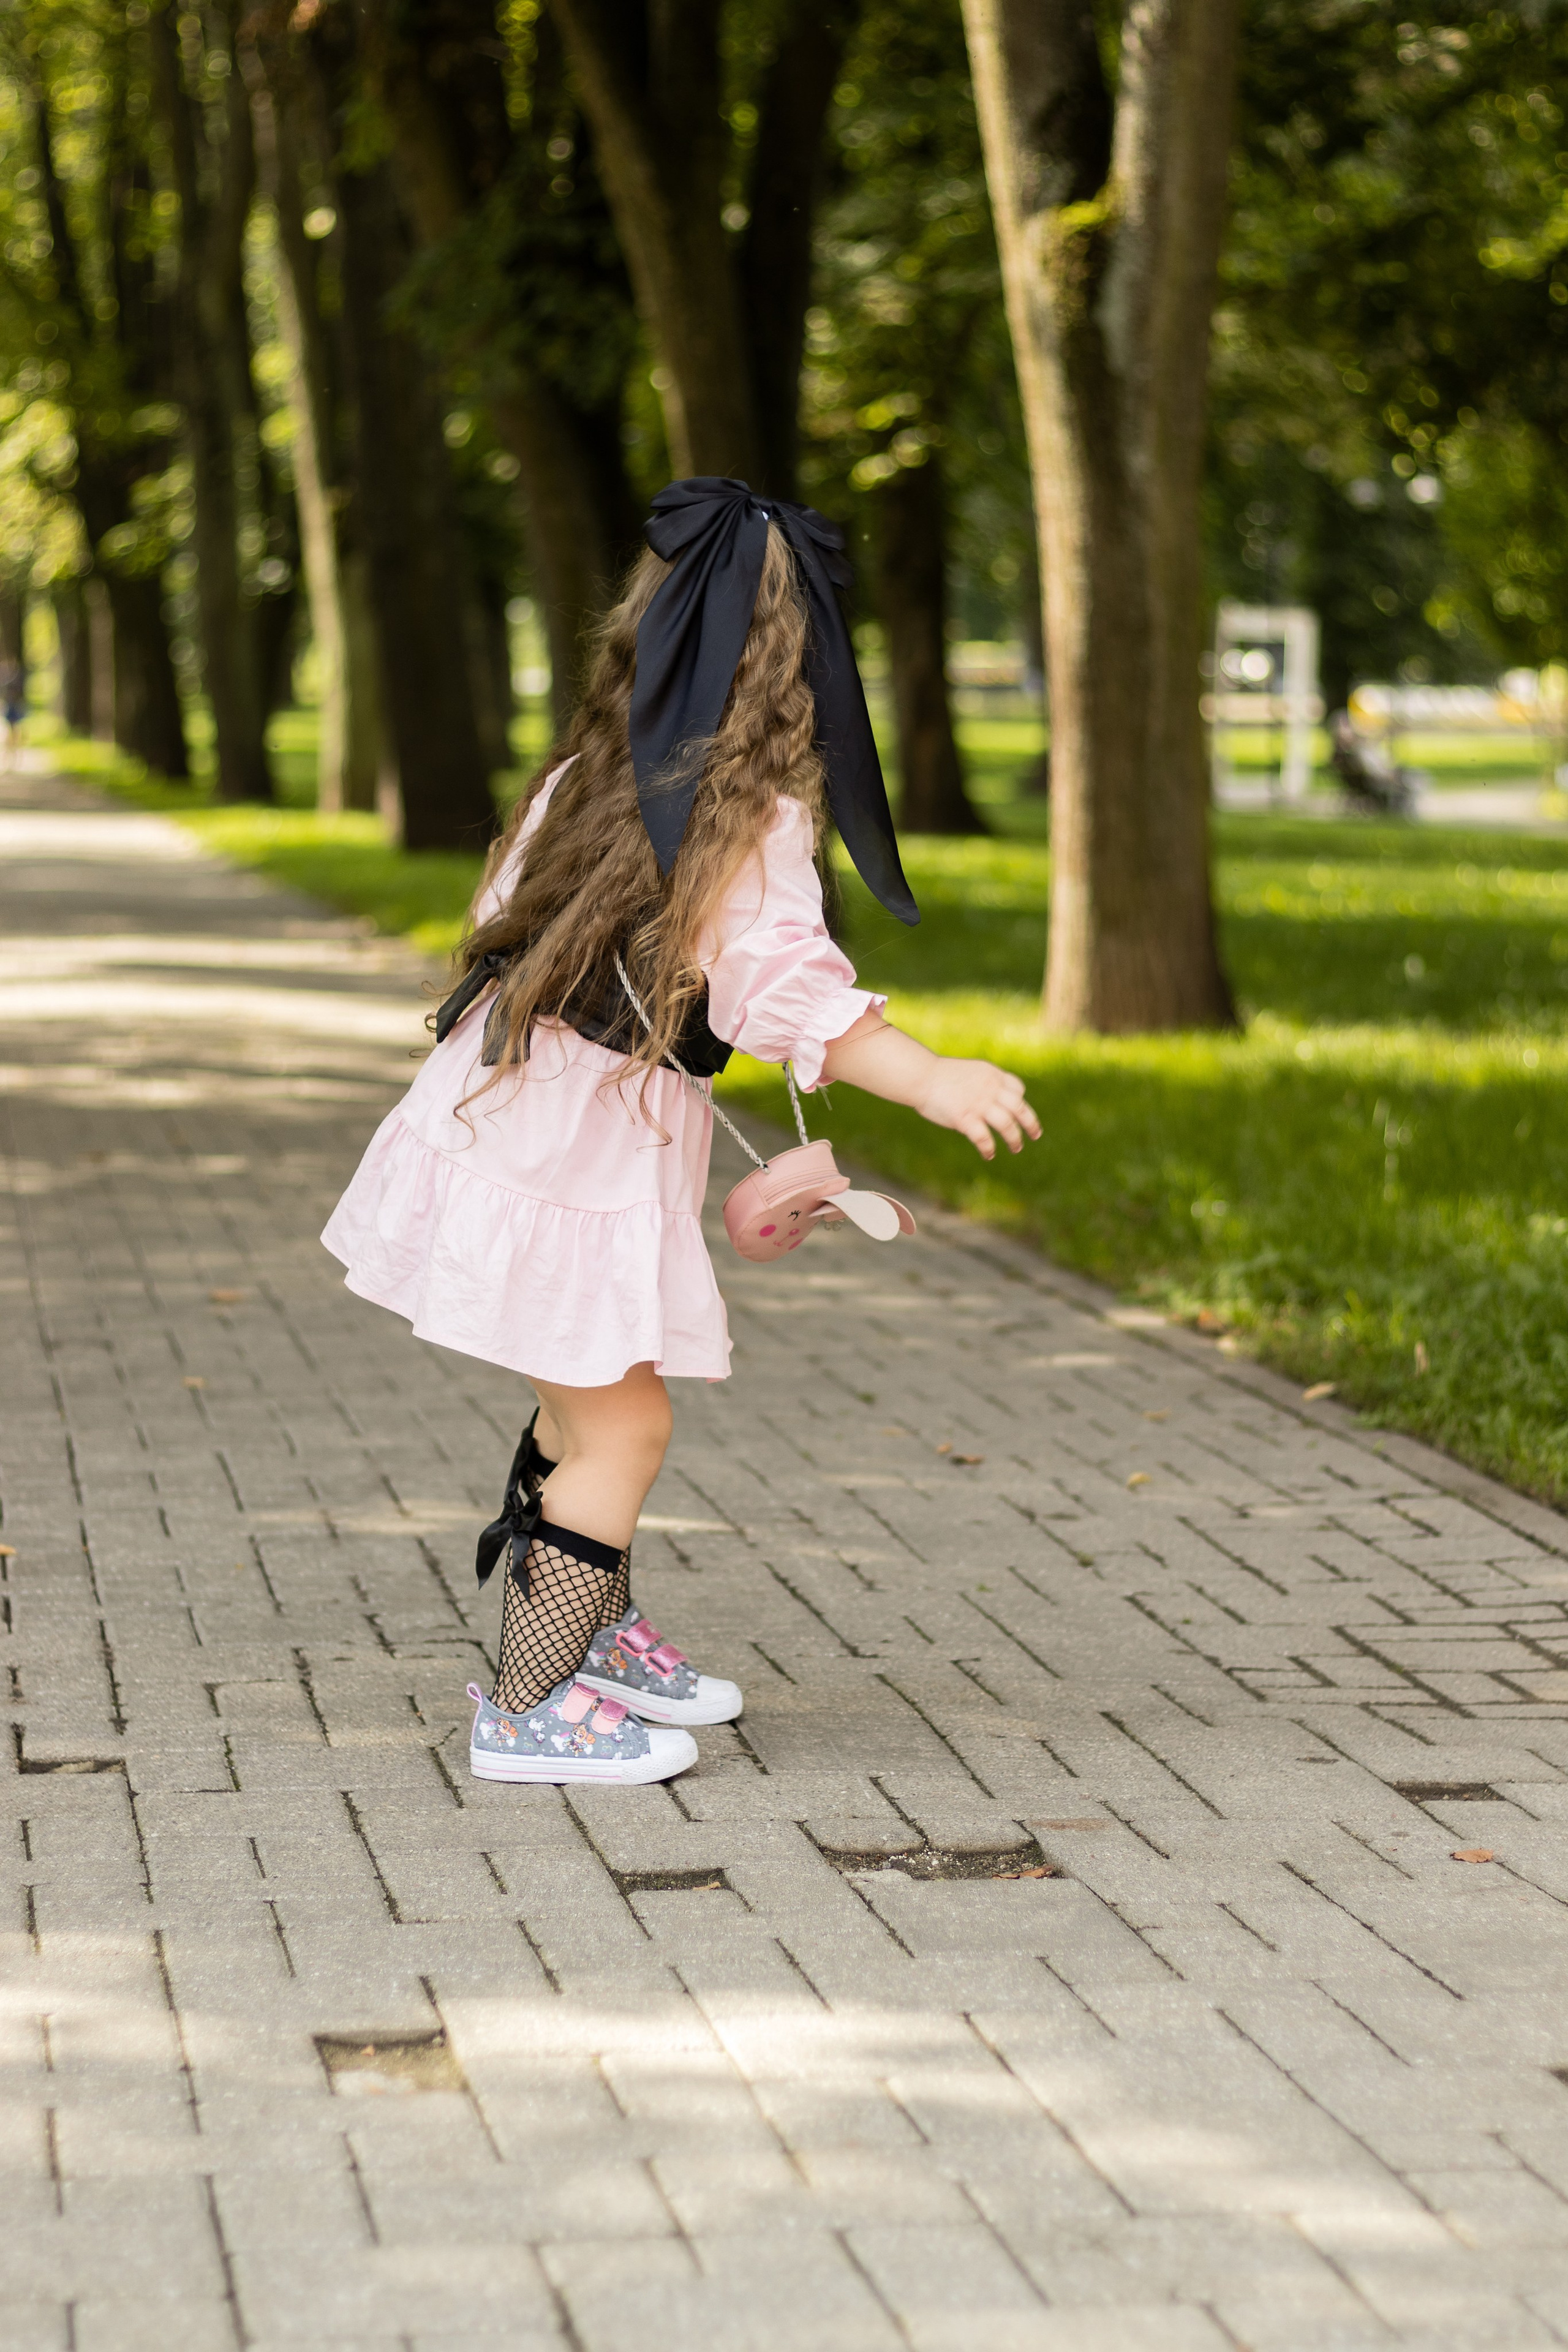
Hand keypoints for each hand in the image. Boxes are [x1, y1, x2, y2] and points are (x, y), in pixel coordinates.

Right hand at [916, 1057, 1040, 1158]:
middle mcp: (990, 1089)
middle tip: (1036, 1135)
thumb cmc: (940, 1075)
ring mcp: (979, 1104)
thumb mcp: (970, 1072)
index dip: (1021, 1101)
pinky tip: (989, 1155)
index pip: (1017, 1089)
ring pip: (1007, 1125)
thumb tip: (991, 1100)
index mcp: (992, 1075)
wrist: (921, 1076)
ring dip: (1014, 1139)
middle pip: (1019, 1108)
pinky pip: (984, 1139)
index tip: (1020, 1111)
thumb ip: (984, 1084)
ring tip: (1016, 1148)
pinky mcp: (965, 1118)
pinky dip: (989, 1149)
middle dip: (1031, 1124)